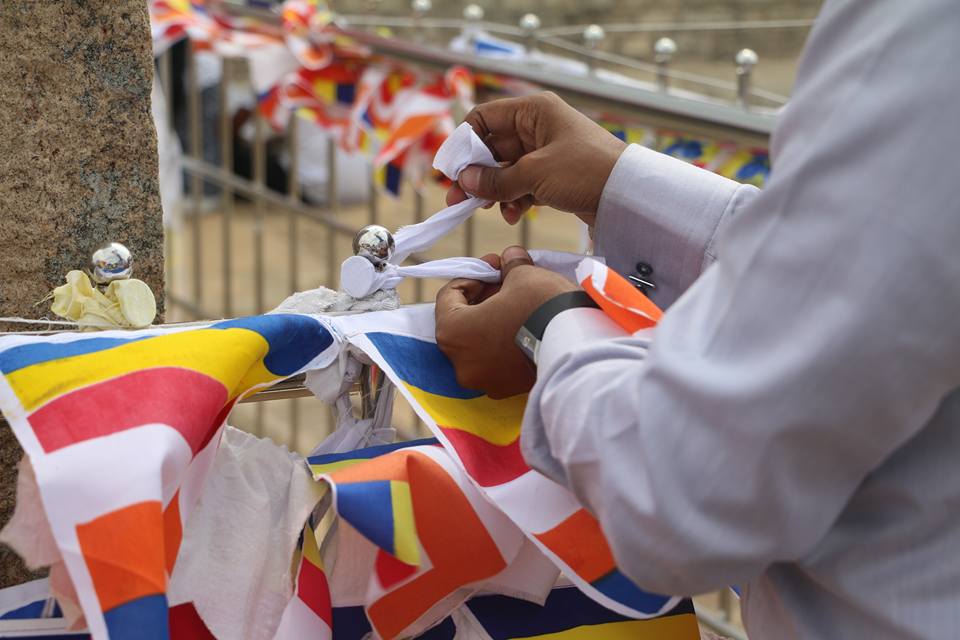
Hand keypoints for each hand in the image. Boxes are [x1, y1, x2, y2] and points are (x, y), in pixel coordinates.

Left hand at [435, 246, 577, 398]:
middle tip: (507, 282)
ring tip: (519, 304)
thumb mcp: (523, 275)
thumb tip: (511, 258)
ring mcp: (484, 381)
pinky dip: (506, 343)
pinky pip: (499, 361)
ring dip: (494, 321)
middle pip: (463, 322)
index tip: (495, 266)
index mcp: (453, 332)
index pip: (449, 297)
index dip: (473, 275)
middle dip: (484, 298)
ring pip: (481, 344)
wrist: (577, 346)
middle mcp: (461, 363)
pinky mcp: (507, 390)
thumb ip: (510, 265)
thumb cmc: (541, 306)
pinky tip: (527, 327)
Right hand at [447, 92, 626, 225]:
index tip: (451, 169)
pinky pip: (523, 185)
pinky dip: (515, 199)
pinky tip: (514, 215)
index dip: (464, 143)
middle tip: (457, 199)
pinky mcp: (555, 176)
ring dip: (495, 191)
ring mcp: (547, 152)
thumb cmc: (587, 171)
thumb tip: (465, 181)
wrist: (629, 196)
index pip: (485, 118)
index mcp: (533, 111)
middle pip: (492, 147)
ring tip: (489, 210)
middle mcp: (538, 127)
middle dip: (476, 174)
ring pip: (506, 169)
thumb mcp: (535, 174)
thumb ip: (496, 180)